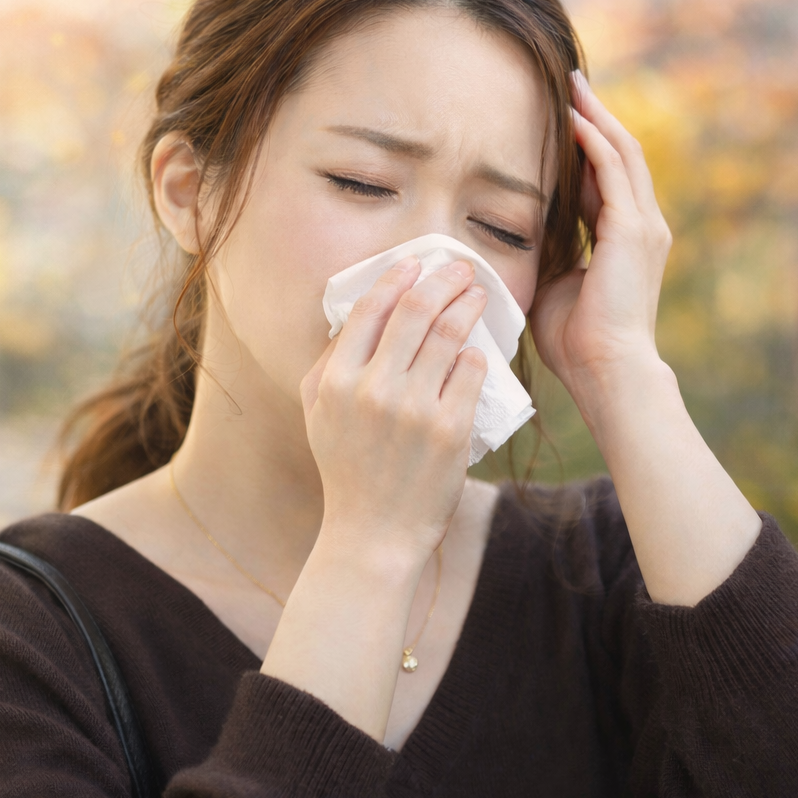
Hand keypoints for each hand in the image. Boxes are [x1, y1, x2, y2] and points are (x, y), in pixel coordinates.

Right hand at [299, 255, 488, 560]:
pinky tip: (478, 349)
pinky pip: (471, 372)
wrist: (373, 533)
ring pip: (450, 335)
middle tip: (462, 269)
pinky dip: (476, 353)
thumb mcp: (318, 414)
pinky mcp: (450, 430)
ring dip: (468, 305)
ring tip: (478, 295)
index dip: (397, 278)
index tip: (416, 264)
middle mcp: (373, 389)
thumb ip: (329, 362)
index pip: (370, 309)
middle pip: (416, 312)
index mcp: (336, 381)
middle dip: (444, 280)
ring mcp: (414, 409)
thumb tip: (359, 315)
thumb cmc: (346, 470)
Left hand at [531, 70, 672, 406]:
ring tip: (574, 87)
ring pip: (621, 154)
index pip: (606, 177)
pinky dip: (595, 142)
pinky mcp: (633, 231)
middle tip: (570, 82)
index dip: (584, 146)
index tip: (562, 117)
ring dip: (596, 117)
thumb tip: (510, 236)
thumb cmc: (576, 341)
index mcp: (623, 239)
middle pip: (619, 154)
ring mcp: (643, 226)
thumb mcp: (555, 284)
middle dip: (594, 116)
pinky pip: (615, 172)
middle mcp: (641, 226)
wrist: (606, 369)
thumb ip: (546, 254)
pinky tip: (575, 119)